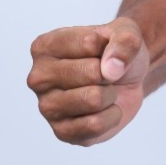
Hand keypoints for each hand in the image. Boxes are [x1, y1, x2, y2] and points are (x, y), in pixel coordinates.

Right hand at [27, 17, 149, 145]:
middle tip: (105, 74)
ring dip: (110, 95)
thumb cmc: (116, 51)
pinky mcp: (61, 132)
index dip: (110, 47)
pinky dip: (111, 116)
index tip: (103, 50)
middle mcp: (38, 78)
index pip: (89, 43)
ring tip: (103, 90)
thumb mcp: (127, 32)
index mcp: (45, 47)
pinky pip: (96, 125)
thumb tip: (111, 69)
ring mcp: (46, 107)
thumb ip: (124, 40)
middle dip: (111, 73)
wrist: (127, 79)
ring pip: (94, 100)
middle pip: (92, 73)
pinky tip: (103, 109)